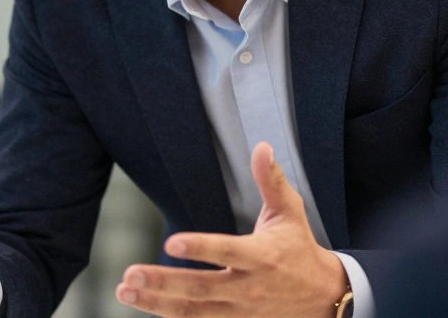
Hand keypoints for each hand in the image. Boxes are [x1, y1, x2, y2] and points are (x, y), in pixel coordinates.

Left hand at [116, 142, 349, 317]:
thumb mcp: (289, 212)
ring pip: (194, 312)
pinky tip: (145, 306)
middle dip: (164, 282)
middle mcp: (249, 288)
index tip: (170, 242)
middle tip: (130, 274)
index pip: (226, 252)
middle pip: (201, 288)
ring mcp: (241, 312)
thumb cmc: (298, 247)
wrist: (322, 296)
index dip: (199, 248)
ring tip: (125, 291)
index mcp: (261, 256)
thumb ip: (271, 180)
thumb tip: (261, 147)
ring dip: (157, 303)